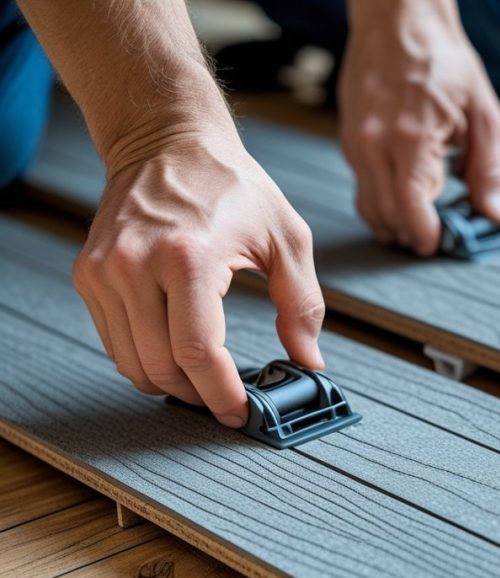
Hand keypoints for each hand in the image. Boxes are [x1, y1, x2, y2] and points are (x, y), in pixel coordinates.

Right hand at [73, 134, 325, 427]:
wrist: (168, 142)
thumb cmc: (232, 186)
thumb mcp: (288, 238)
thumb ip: (303, 304)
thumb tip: (309, 360)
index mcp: (189, 257)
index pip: (198, 352)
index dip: (221, 394)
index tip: (240, 413)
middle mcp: (137, 265)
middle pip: (162, 366)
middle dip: (199, 395)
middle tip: (227, 400)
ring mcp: (106, 271)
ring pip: (132, 362)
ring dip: (170, 384)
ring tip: (205, 381)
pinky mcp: (90, 274)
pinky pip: (114, 341)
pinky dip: (145, 359)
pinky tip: (175, 352)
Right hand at [340, 0, 499, 254]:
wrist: (398, 19)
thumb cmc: (441, 59)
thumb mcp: (482, 113)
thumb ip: (488, 169)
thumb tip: (495, 214)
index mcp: (412, 139)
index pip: (412, 209)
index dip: (426, 235)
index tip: (439, 244)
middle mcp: (375, 144)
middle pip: (386, 215)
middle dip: (409, 236)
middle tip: (433, 240)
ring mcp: (356, 142)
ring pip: (367, 205)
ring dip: (391, 224)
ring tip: (417, 227)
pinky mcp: (349, 138)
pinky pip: (361, 184)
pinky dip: (380, 200)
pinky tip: (403, 197)